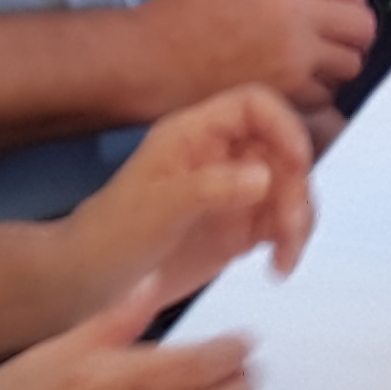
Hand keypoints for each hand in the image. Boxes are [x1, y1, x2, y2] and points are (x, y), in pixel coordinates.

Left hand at [64, 85, 318, 311]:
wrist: (92, 283)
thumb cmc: (111, 236)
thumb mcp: (157, 208)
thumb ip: (211, 188)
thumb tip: (265, 176)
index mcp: (194, 134)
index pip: (254, 106)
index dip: (284, 126)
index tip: (298, 163)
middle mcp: (219, 156)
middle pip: (282, 150)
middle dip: (296, 187)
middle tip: (288, 226)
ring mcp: (232, 192)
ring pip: (289, 188)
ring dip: (298, 219)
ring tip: (283, 258)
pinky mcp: (240, 227)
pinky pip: (282, 223)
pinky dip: (290, 242)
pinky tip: (278, 267)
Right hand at [141, 0, 372, 109]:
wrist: (150, 56)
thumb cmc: (186, 16)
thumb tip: (333, 5)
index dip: (348, 5)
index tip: (335, 20)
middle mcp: (297, 8)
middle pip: (363, 27)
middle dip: (351, 40)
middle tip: (329, 50)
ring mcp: (294, 51)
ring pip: (350, 65)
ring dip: (334, 70)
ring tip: (305, 72)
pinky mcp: (285, 90)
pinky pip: (325, 97)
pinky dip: (313, 97)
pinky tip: (287, 91)